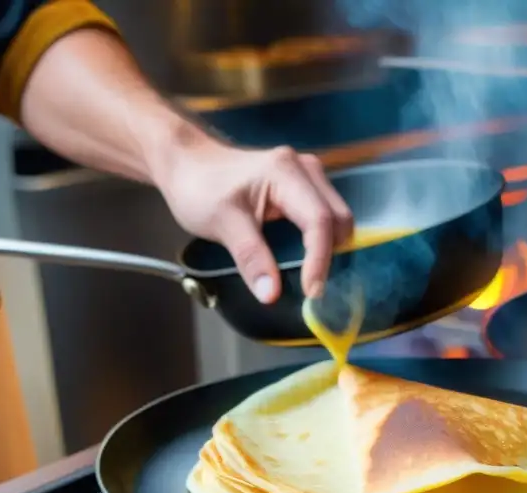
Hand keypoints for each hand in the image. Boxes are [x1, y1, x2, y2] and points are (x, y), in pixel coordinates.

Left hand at [154, 138, 352, 303]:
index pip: (319, 221)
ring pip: (337, 219)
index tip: (311, 291)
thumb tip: (271, 294)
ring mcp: (307, 178)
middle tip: (311, 286)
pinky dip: (320, 242)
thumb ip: (250, 257)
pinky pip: (326, 218)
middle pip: (338, 219)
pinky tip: (304, 259)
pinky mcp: (304, 189)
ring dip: (328, 249)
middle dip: (330, 255)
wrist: (187, 164)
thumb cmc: (200, 185)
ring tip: (307, 274)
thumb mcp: (222, 222)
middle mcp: (304, 170)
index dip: (319, 260)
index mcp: (286, 172)